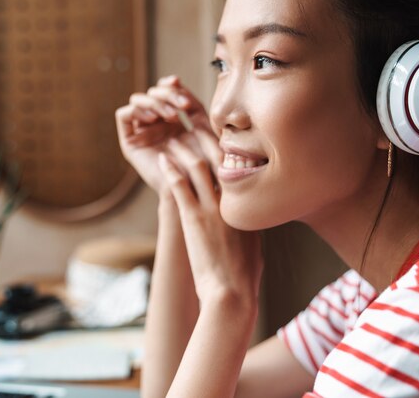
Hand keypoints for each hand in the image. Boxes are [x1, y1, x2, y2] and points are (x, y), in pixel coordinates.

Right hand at [115, 75, 209, 193]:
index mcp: (170, 120)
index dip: (170, 85)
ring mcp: (140, 131)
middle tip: (182, 106)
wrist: (193, 190)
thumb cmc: (204, 162)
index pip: (163, 91)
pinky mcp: (129, 142)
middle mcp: (153, 123)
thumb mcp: (201, 125)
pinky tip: (153, 118)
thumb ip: (191, 103)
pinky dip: (137, 109)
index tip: (180, 85)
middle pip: (151, 93)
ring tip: (173, 116)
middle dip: (167, 94)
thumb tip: (175, 79)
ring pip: (138, 99)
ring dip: (155, 101)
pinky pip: (123, 115)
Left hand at [158, 139, 262, 305]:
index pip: (241, 170)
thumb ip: (251, 228)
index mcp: (250, 208)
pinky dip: (171, 170)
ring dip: (185, 150)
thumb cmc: (243, 278)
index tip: (221, 139)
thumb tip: (249, 222)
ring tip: (175, 137)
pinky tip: (163, 159)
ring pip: (198, 168)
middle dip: (208, 139)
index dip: (230, 150)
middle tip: (197, 124)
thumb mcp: (255, 248)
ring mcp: (213, 209)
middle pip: (221, 160)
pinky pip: (180, 187)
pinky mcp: (194, 219)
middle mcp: (233, 203)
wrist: (231, 294)